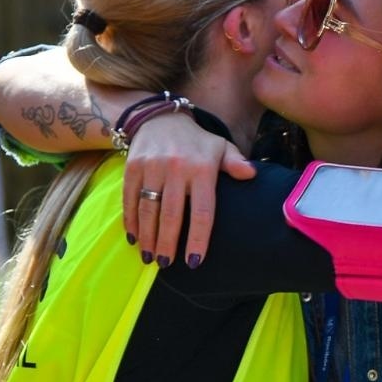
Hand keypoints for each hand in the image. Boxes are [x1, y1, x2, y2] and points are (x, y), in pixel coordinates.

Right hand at [122, 112, 254, 266]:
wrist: (160, 117)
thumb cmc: (197, 142)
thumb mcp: (220, 147)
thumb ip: (236, 163)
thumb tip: (251, 175)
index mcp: (202, 170)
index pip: (202, 212)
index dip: (198, 239)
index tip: (195, 261)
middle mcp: (176, 169)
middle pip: (171, 215)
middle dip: (168, 244)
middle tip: (166, 264)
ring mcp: (151, 168)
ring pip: (148, 210)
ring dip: (148, 237)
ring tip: (150, 257)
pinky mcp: (132, 167)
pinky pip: (130, 199)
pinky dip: (131, 221)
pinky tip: (135, 238)